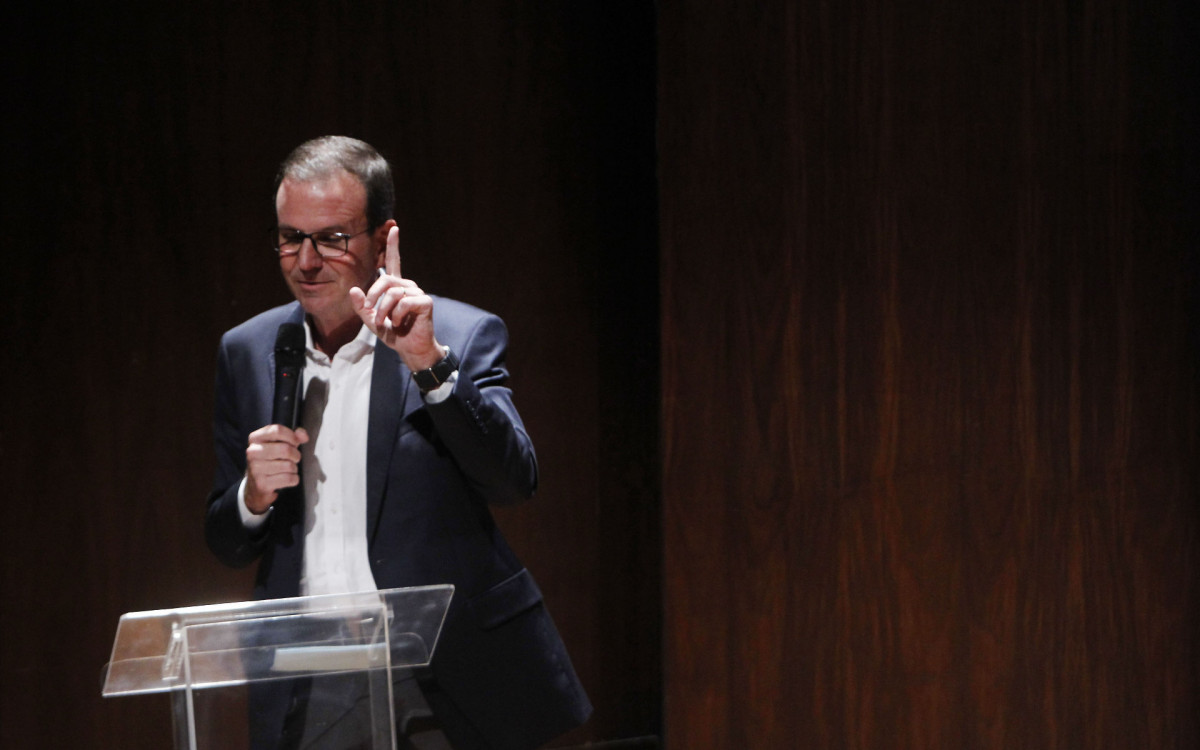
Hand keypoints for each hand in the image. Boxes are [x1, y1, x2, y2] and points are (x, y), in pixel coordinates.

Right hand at [244, 424, 309, 513]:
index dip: (292, 436)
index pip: (277, 430)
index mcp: (255, 438)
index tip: (295, 442)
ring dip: (294, 468)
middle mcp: (253, 452)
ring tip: (287, 469)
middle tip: (293, 458)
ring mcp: (255, 469)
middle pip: (285, 449)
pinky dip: (294, 479)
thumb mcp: (279, 444)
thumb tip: (303, 435)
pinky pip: (289, 478)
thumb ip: (293, 436)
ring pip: (289, 465)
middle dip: (296, 455)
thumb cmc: (270, 460)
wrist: (255, 485)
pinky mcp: (262, 484)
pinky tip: (286, 478)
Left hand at [349, 226, 443, 371]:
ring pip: (393, 293)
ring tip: (387, 322)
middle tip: (372, 313)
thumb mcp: (371, 320)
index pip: (394, 261)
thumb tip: (353, 289)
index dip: (393, 245)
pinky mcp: (425, 302)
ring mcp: (418, 293)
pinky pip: (404, 302)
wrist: (410, 349)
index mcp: (396, 287)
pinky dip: (397, 315)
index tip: (394, 228)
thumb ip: (361, 306)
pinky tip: (400, 323)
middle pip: (386, 280)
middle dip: (374, 296)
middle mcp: (408, 286)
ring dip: (385, 311)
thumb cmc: (393, 334)